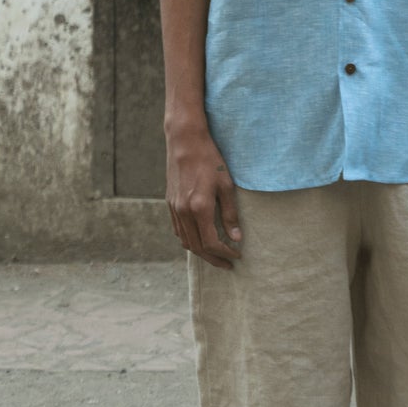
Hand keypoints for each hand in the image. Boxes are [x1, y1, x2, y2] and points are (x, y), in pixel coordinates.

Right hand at [165, 124, 242, 269]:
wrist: (184, 141)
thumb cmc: (209, 160)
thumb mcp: (226, 185)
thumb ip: (230, 213)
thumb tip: (236, 237)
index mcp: (199, 208)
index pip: (211, 243)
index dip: (225, 253)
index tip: (237, 255)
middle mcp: (184, 212)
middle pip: (197, 247)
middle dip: (213, 259)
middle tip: (228, 264)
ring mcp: (174, 208)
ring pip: (185, 241)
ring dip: (200, 252)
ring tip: (215, 255)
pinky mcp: (170, 203)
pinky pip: (178, 230)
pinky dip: (189, 240)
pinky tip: (200, 239)